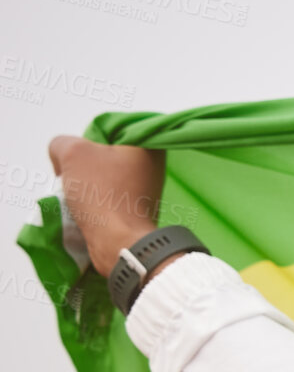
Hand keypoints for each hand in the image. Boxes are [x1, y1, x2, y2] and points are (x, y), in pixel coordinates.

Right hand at [46, 135, 165, 272]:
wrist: (119, 242)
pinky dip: (94, 200)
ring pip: (104, 177)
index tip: (81, 156)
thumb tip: (63, 158)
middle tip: (76, 175)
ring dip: (86, 184)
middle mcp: (153, 167)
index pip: (111, 130)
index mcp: (149, 147)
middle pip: (105, 155)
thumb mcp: (73, 152)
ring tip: (79, 193)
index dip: (88, 140)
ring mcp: (146, 191)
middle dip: (85, 164)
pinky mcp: (136, 211)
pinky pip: (108, 197)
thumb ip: (62, 142)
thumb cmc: (102, 194)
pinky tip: (85, 207)